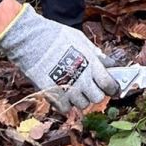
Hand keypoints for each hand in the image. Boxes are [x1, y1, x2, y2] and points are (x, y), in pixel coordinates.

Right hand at [0, 4, 119, 113]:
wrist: (31, 41)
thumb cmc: (56, 36)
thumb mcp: (81, 40)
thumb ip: (96, 54)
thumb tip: (109, 63)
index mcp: (91, 64)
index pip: (109, 84)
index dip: (114, 88)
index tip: (114, 89)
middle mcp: (82, 79)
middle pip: (97, 98)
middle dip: (96, 93)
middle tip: (90, 86)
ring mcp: (67, 89)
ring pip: (82, 105)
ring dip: (81, 99)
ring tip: (74, 87)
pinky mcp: (53, 96)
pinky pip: (66, 109)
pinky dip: (67, 104)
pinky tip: (64, 94)